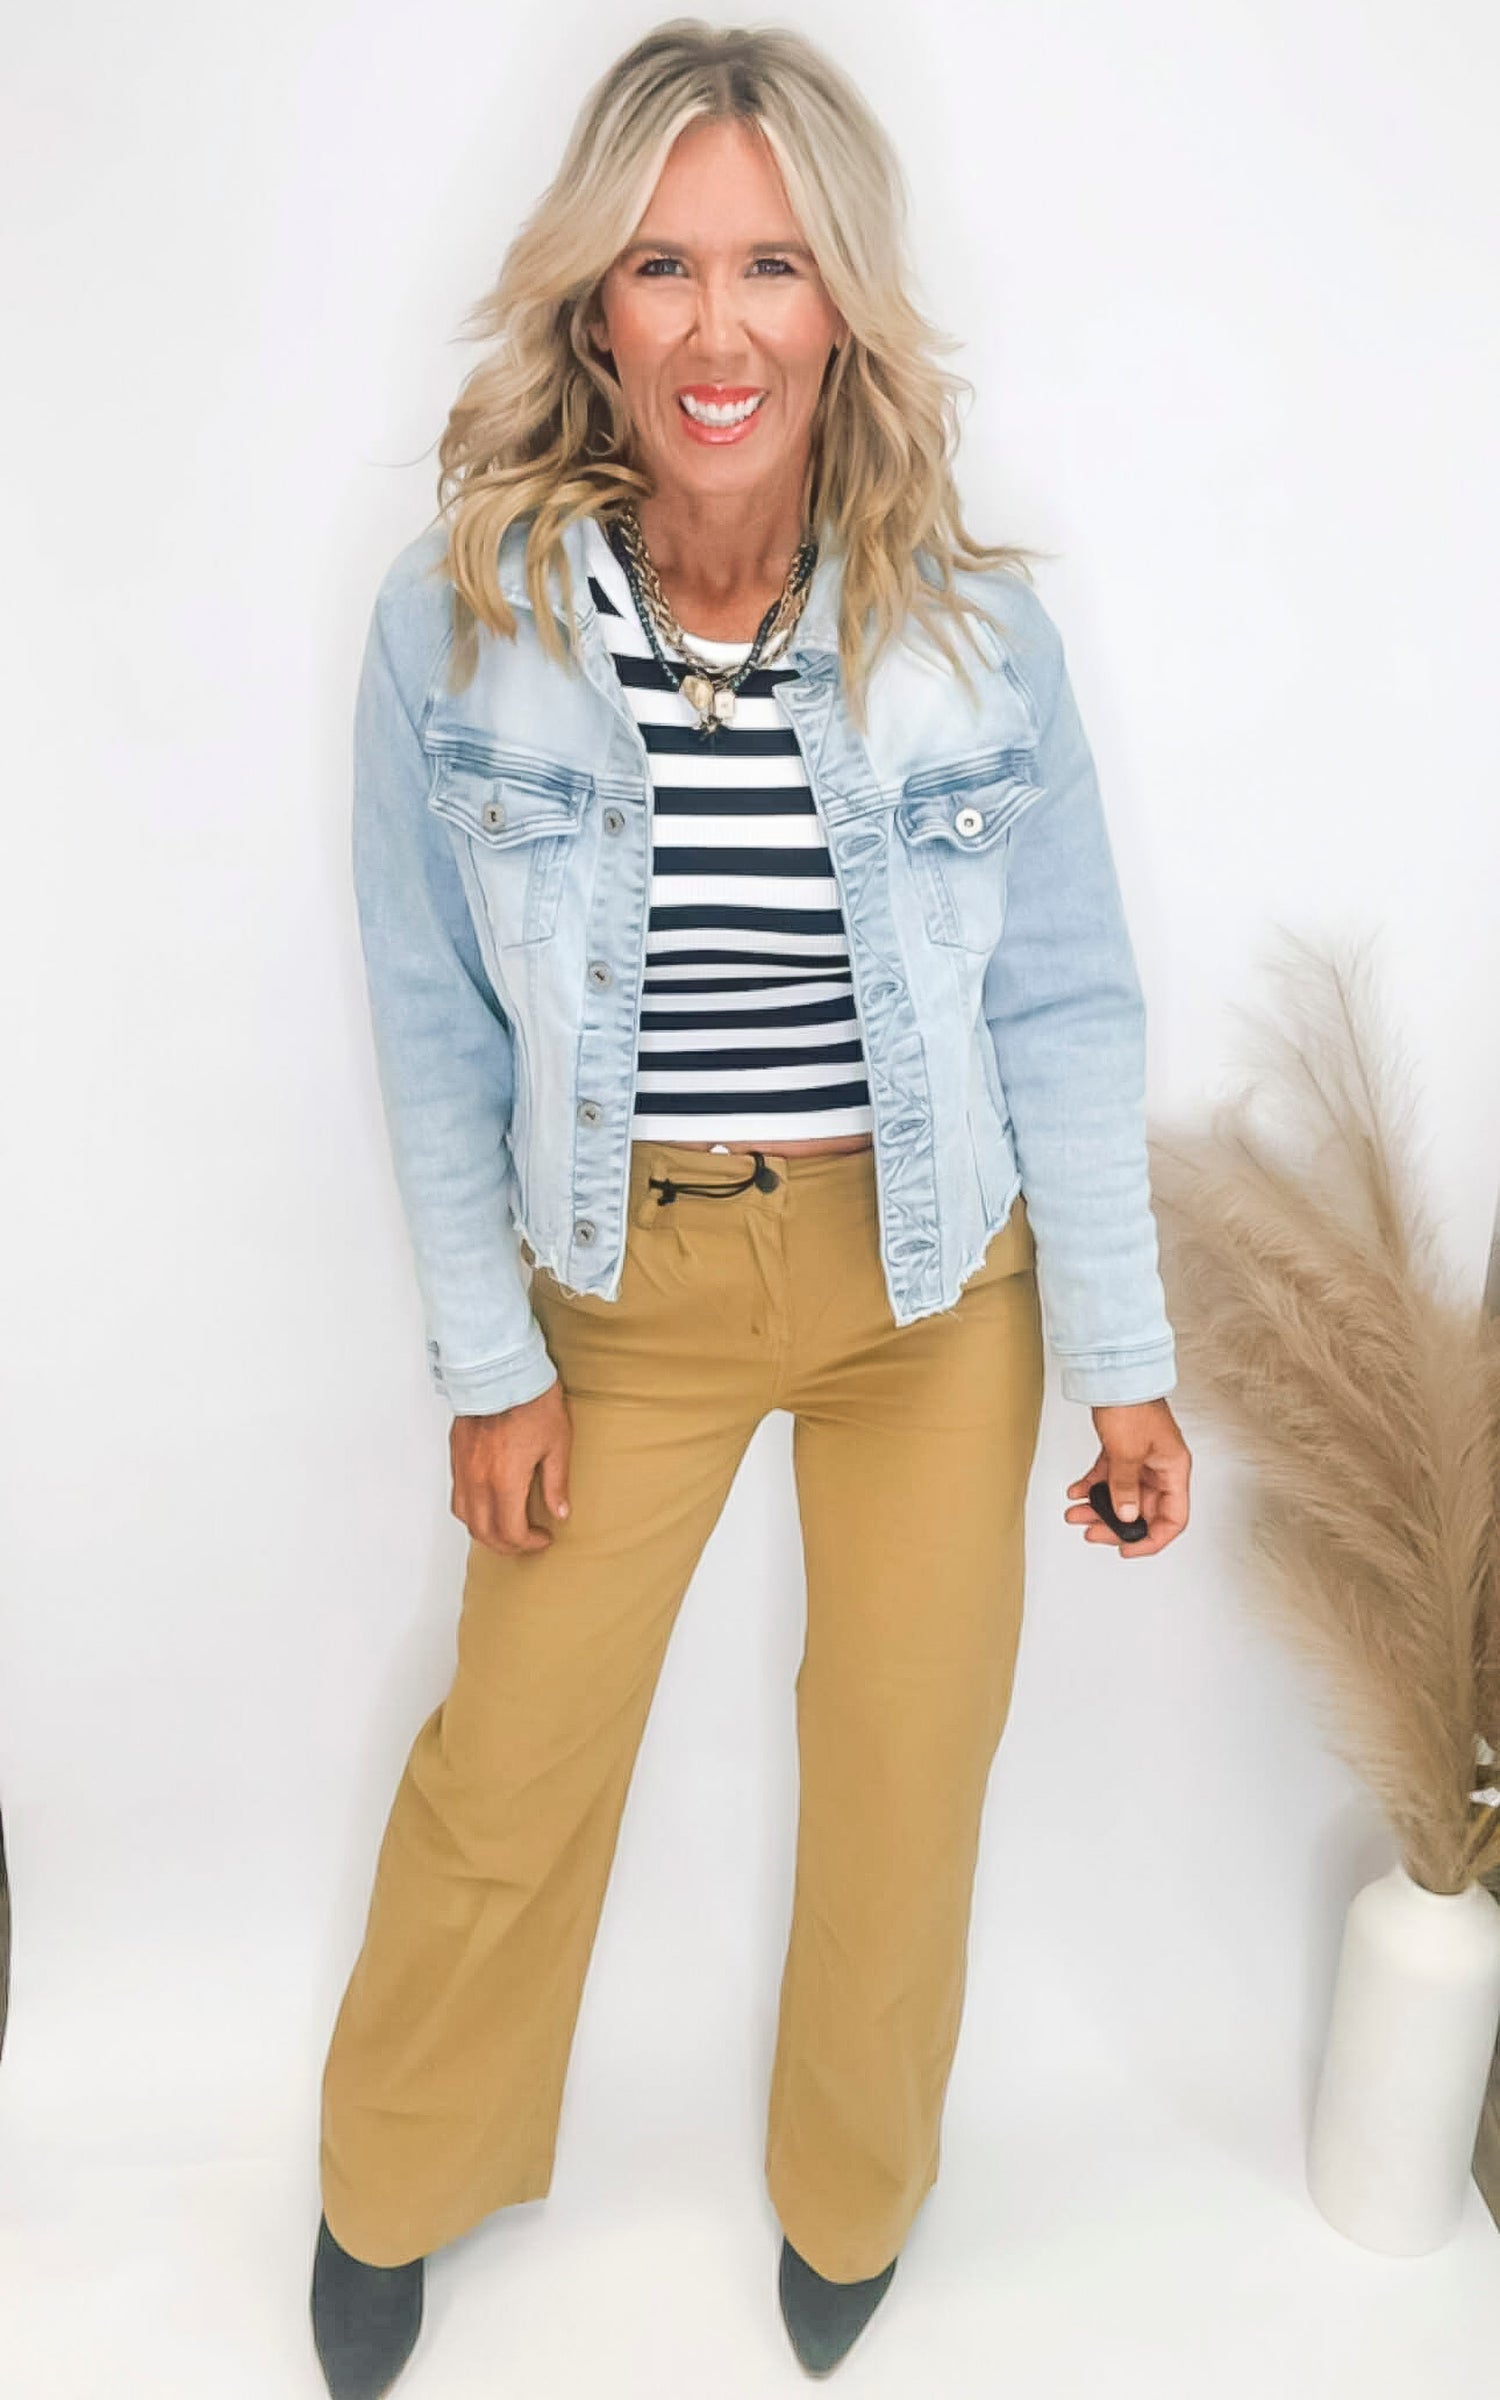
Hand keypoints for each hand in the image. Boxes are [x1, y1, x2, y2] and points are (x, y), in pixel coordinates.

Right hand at [449, 1377, 572, 1554]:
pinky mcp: (456, 1456)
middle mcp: (478, 1481)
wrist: (502, 1371)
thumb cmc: (532, 1402)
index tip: (544, 1538)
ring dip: (486, 1531)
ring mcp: (463, 1469)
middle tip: (526, 1542)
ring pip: (466, 1518)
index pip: (511, 1532)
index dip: (529, 1544)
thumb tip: (560, 1513)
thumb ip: (556, 1484)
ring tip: (507, 1529)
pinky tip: (488, 1506)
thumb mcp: (557, 1445)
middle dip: (507, 1545)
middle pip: (484, 1533)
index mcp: (504, 1481)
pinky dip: (472, 1511)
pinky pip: (458, 1496)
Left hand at [1065, 1397, 1190, 1558]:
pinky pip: (1109, 1478)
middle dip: (1114, 1524)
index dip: (1152, 1540)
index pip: (1173, 1518)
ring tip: (1074, 1513)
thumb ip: (1125, 1488)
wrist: (1114, 1374)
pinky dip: (1092, 1487)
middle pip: (1143, 1510)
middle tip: (1090, 1531)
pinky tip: (1076, 1491)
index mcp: (1173, 1470)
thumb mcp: (1126, 1452)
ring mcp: (1141, 1459)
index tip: (1126, 1549)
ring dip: (1098, 1507)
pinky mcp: (1123, 1450)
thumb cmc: (1131, 1404)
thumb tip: (1126, 1516)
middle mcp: (1161, 1467)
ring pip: (1122, 1495)